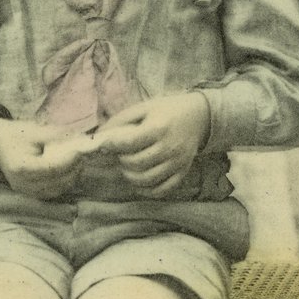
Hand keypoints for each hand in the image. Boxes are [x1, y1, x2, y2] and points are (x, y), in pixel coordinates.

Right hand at [0, 116, 93, 198]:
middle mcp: (21, 182)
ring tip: (78, 164)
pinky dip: (62, 185)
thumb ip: (54, 134)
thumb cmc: (14, 135)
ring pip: (55, 190)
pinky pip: (50, 193)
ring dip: (70, 178)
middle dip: (72, 169)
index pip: (50, 168)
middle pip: (54, 181)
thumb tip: (78, 138)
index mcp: (20, 166)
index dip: (67, 161)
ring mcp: (24, 190)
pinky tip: (69, 173)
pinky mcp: (27, 193)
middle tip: (82, 156)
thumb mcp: (33, 130)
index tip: (79, 151)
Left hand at [89, 93, 209, 197]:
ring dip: (130, 176)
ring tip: (128, 166)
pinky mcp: (182, 173)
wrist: (199, 116)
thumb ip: (121, 120)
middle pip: (136, 164)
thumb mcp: (144, 108)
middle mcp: (169, 148)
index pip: (129, 143)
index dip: (112, 145)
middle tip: (120, 154)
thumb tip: (99, 136)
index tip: (104, 144)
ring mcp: (177, 163)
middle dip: (121, 160)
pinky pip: (162, 190)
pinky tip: (140, 180)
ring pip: (146, 180)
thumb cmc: (168, 110)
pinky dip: (146, 190)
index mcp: (158, 128)